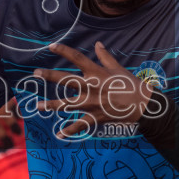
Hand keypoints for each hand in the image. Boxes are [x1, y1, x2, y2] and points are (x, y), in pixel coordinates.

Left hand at [34, 41, 156, 137]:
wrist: (143, 105)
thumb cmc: (131, 85)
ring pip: (67, 104)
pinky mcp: (95, 116)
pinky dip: (69, 131)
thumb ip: (105, 57)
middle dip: (49, 76)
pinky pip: (80, 125)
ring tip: (38, 106)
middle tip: (35, 73)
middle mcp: (91, 87)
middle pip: (66, 80)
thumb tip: (97, 44)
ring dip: (51, 106)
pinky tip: (58, 134)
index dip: (63, 50)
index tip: (50, 46)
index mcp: (97, 73)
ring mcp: (92, 103)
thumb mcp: (118, 68)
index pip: (77, 58)